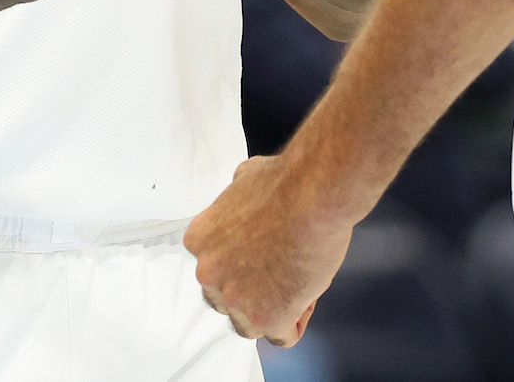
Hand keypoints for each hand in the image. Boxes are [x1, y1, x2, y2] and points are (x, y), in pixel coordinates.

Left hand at [186, 154, 353, 345]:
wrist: (313, 194)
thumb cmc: (287, 183)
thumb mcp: (244, 178)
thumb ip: (235, 201)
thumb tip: (245, 198)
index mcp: (200, 240)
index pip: (215, 267)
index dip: (244, 262)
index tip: (265, 255)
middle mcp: (210, 273)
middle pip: (227, 299)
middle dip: (254, 290)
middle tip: (281, 272)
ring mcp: (236, 299)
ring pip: (251, 323)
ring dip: (273, 310)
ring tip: (299, 285)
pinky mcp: (267, 317)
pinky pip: (282, 336)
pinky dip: (296, 323)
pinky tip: (307, 300)